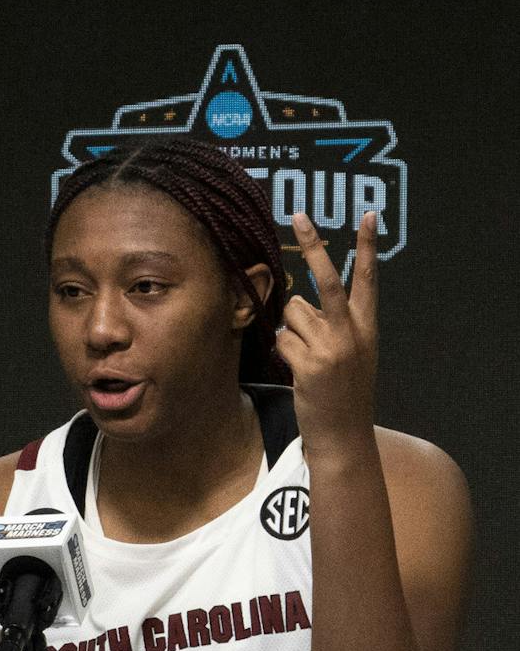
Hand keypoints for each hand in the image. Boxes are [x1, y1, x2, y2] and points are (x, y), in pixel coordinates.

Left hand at [277, 211, 378, 455]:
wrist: (344, 435)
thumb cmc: (342, 393)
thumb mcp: (351, 354)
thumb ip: (331, 325)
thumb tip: (298, 301)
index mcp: (367, 327)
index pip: (368, 279)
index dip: (366, 246)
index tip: (368, 215)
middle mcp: (353, 332)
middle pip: (328, 279)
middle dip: (312, 245)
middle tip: (297, 214)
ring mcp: (333, 347)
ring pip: (293, 313)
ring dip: (290, 331)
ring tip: (305, 359)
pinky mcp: (312, 364)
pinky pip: (281, 341)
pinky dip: (283, 354)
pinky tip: (298, 374)